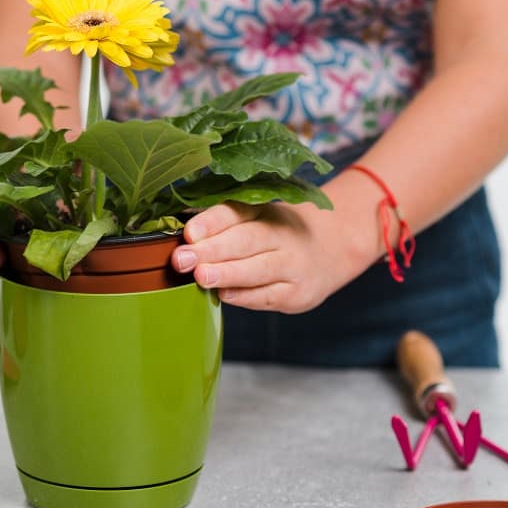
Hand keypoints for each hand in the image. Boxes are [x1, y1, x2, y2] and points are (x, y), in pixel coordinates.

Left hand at [170, 200, 369, 312]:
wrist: (331, 249)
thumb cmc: (274, 234)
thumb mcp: (253, 219)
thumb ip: (218, 225)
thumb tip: (176, 233)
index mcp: (263, 210)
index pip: (236, 212)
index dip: (212, 221)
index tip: (189, 232)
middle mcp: (281, 234)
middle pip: (246, 240)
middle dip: (212, 250)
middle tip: (183, 259)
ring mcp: (292, 264)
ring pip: (259, 269)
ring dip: (228, 274)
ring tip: (201, 277)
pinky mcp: (297, 293)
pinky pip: (268, 296)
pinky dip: (245, 296)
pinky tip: (224, 294)